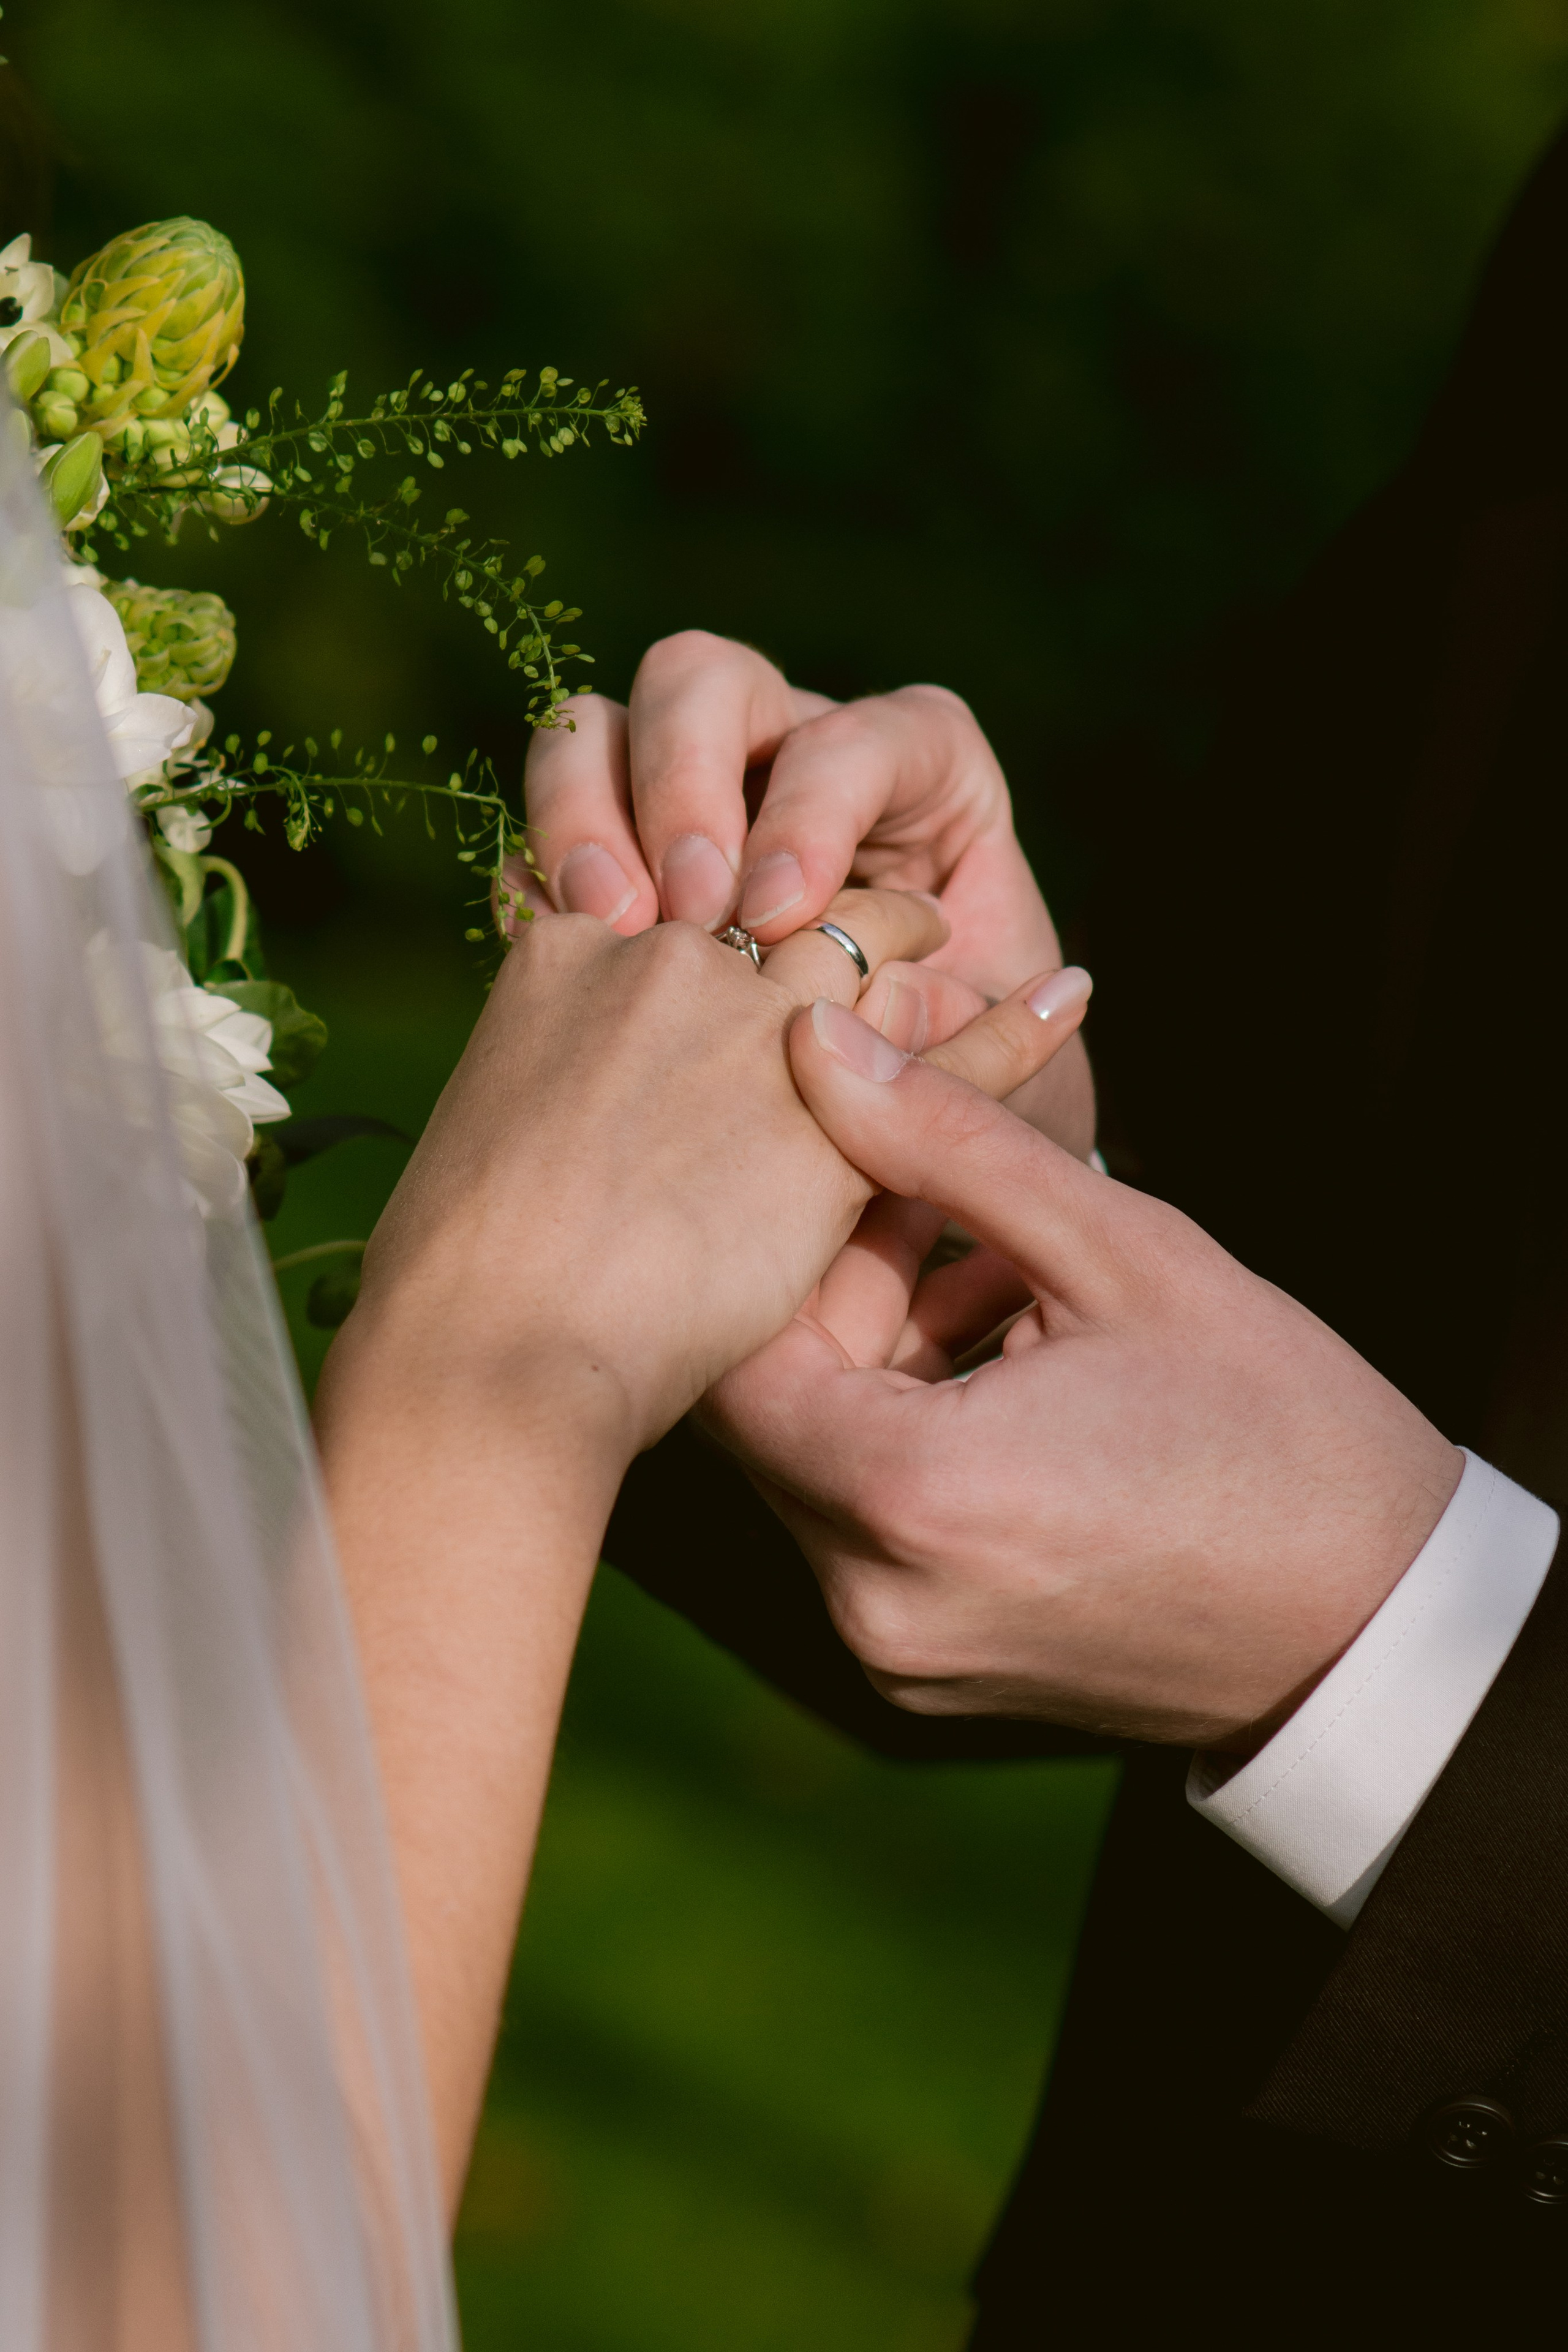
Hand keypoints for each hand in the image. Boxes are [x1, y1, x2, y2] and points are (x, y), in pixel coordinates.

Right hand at [517, 634, 1094, 1157]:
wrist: (888, 1155)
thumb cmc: (966, 1095)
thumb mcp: (1002, 1085)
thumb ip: (957, 1039)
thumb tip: (886, 1002)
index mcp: (917, 770)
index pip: (856, 740)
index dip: (811, 813)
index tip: (781, 917)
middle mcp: (792, 752)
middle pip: (707, 683)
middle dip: (683, 783)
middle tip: (691, 912)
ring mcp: (687, 798)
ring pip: (599, 729)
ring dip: (587, 817)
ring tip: (610, 933)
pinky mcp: (610, 864)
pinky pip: (543, 831)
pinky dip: (537, 878)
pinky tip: (554, 950)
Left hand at [704, 1012, 1462, 1750]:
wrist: (1386, 1623)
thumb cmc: (1278, 1427)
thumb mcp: (1119, 1253)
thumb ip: (947, 1141)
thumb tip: (817, 1037)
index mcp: (910, 1500)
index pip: (740, 1349)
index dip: (793, 1243)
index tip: (879, 1173)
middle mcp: (871, 1601)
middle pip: (773, 1410)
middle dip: (844, 1293)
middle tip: (944, 1210)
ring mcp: (898, 1654)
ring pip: (821, 1465)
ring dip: (884, 1359)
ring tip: (1003, 1283)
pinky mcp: (929, 1673)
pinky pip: (870, 1529)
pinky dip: (913, 1439)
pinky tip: (1013, 1371)